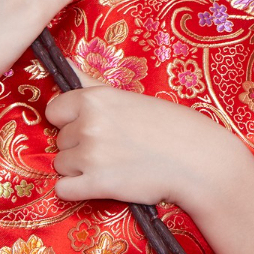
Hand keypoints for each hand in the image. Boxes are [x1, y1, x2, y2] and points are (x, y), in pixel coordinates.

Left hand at [43, 67, 245, 212]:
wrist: (199, 161)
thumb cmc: (171, 126)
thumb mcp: (130, 97)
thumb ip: (91, 84)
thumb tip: (64, 63)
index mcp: (95, 99)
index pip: (54, 110)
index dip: (69, 121)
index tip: (90, 126)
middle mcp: (88, 124)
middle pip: (60, 140)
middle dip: (79, 146)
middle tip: (112, 148)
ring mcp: (90, 155)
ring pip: (61, 165)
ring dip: (79, 169)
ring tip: (111, 166)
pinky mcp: (97, 184)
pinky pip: (64, 189)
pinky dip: (77, 190)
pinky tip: (100, 184)